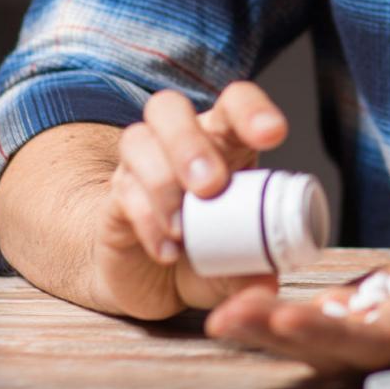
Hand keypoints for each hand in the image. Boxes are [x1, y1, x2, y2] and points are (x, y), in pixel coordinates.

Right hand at [92, 81, 288, 318]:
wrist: (151, 277)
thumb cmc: (206, 249)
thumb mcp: (237, 263)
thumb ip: (253, 270)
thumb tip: (269, 286)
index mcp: (223, 138)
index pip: (235, 102)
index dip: (252, 110)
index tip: (273, 134)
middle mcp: (179, 141)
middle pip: (169, 109)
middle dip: (189, 143)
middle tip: (210, 186)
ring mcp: (141, 165)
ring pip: (136, 139)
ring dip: (162, 181)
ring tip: (183, 227)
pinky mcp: (116, 197)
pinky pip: (122, 193)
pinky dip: (145, 221)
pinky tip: (166, 249)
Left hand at [204, 211, 389, 376]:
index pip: (371, 341)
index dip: (328, 337)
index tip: (287, 323)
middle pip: (325, 348)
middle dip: (274, 338)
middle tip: (225, 319)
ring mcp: (370, 330)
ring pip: (309, 337)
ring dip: (264, 330)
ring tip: (220, 314)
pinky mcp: (358, 313)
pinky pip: (310, 318)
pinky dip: (276, 311)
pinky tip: (239, 295)